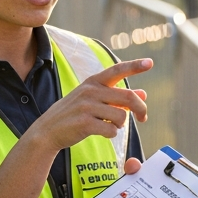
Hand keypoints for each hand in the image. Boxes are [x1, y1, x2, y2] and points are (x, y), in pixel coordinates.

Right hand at [32, 59, 151, 151]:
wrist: (48, 130)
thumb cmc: (74, 113)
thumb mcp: (94, 99)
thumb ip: (118, 96)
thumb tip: (144, 94)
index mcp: (94, 82)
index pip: (117, 70)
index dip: (134, 66)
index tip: (149, 63)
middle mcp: (91, 91)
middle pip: (128, 97)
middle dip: (140, 109)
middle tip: (143, 118)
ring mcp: (87, 106)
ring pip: (121, 116)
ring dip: (120, 124)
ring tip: (110, 125)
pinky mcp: (85, 123)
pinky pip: (111, 130)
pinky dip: (111, 134)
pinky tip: (102, 132)